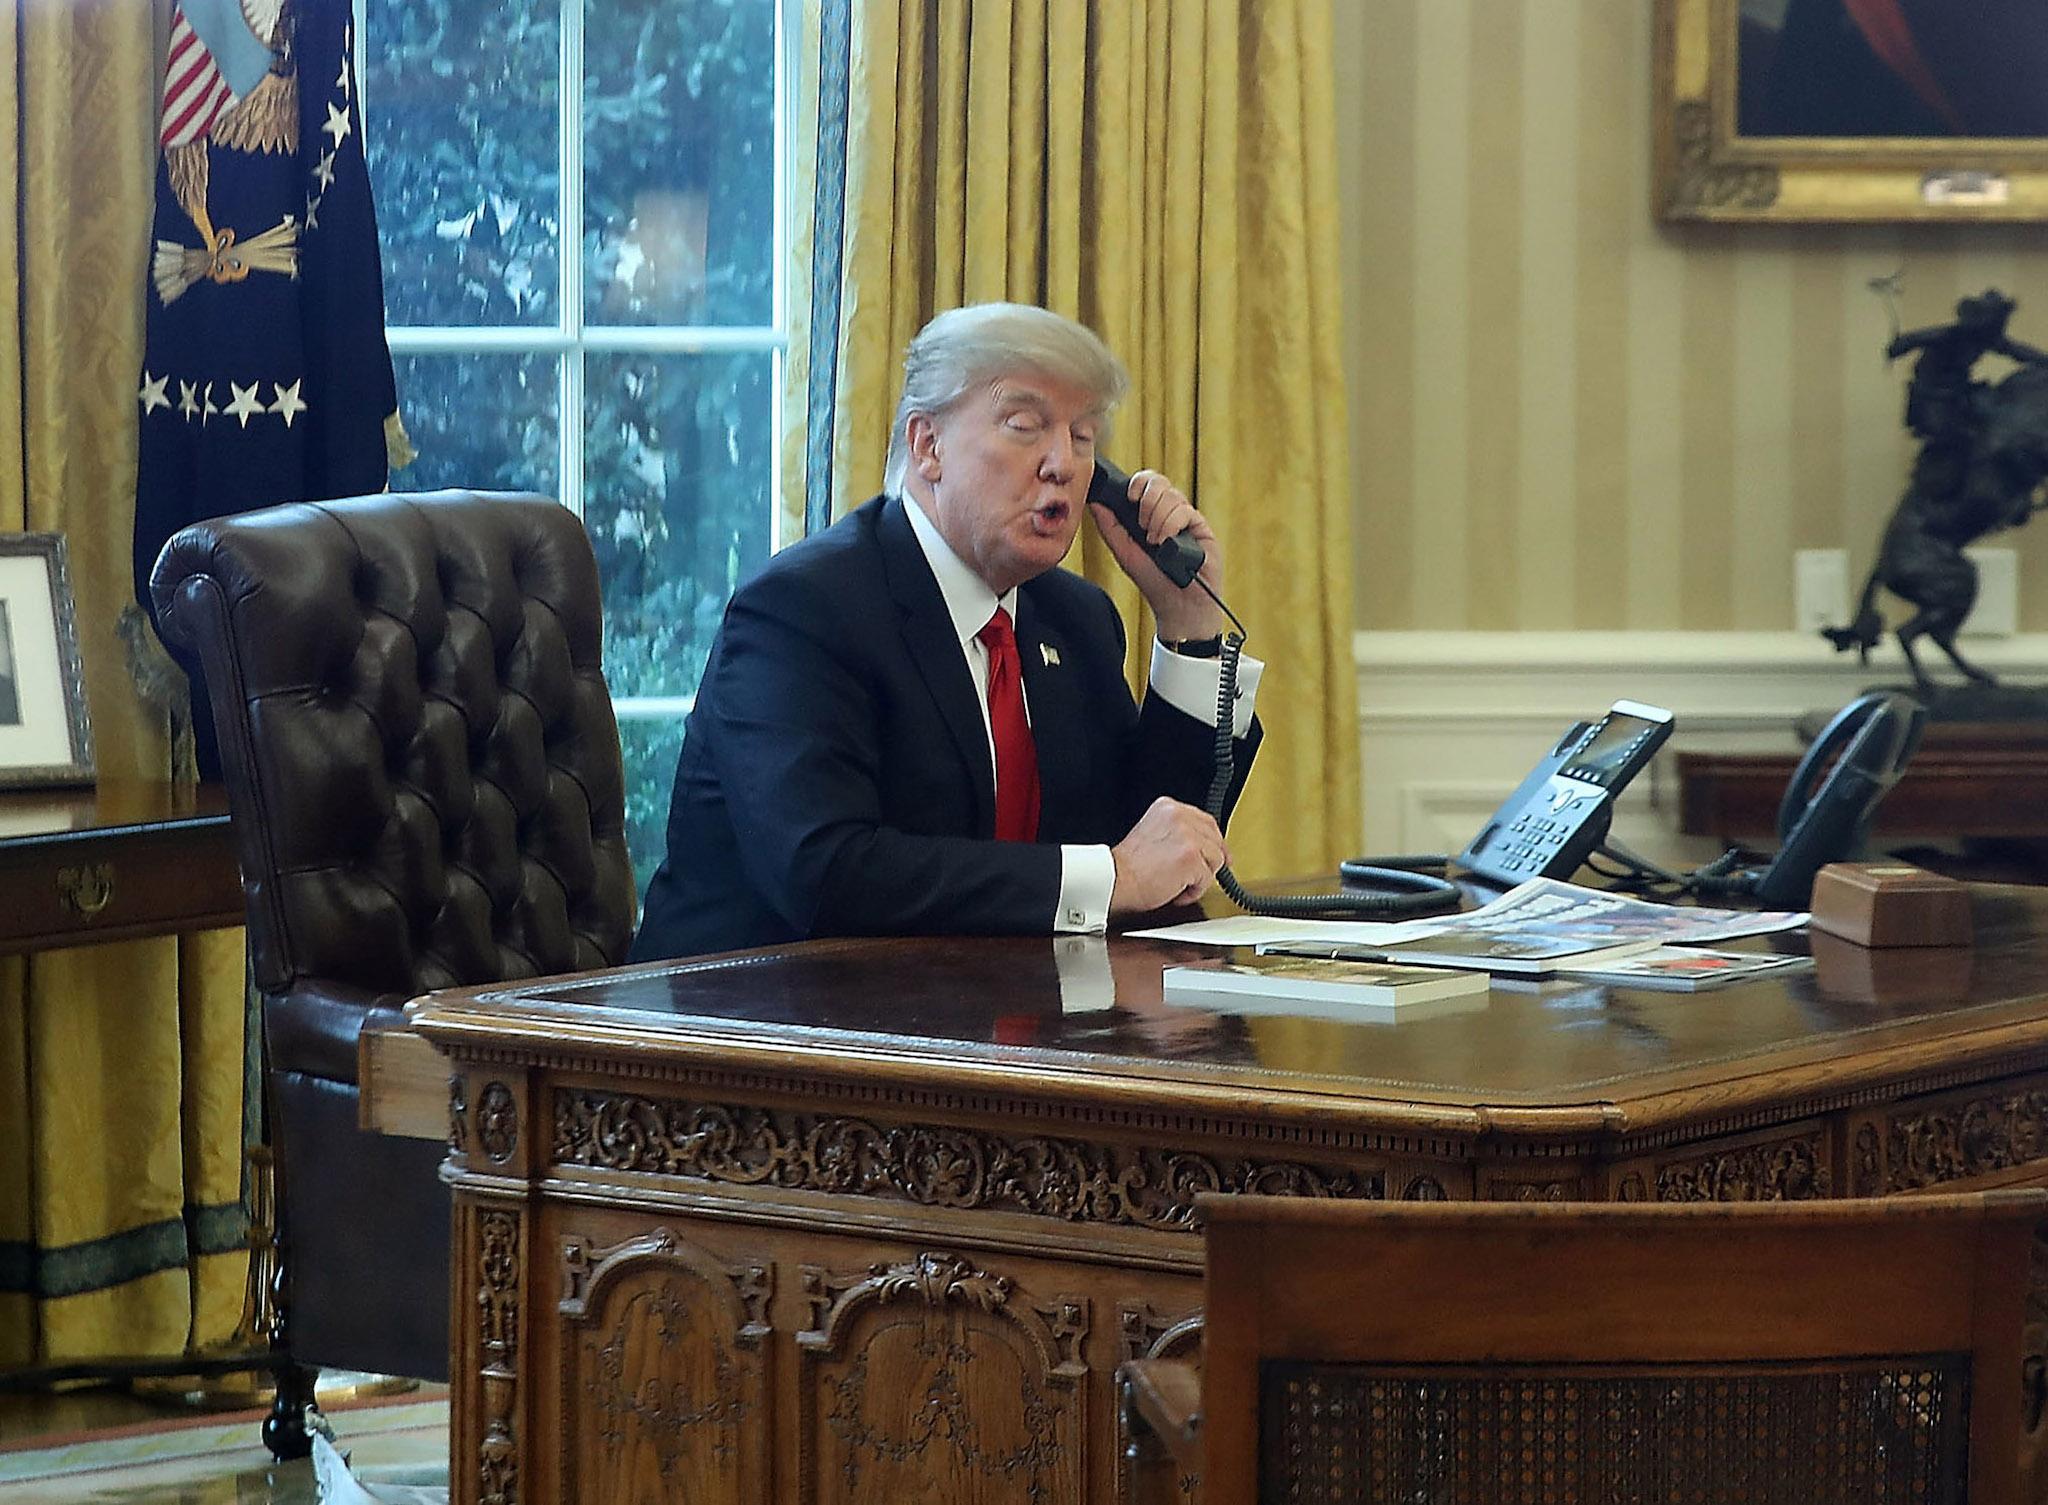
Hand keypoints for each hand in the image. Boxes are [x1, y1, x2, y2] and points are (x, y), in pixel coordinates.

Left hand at [1087, 469, 1225, 641]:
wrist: (1177, 604)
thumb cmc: (1152, 580)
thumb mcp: (1123, 552)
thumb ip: (1109, 527)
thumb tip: (1095, 502)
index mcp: (1150, 513)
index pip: (1146, 482)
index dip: (1138, 483)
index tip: (1130, 497)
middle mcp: (1169, 512)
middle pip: (1159, 481)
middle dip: (1147, 500)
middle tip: (1143, 525)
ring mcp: (1186, 518)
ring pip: (1171, 495)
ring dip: (1157, 519)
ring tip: (1155, 542)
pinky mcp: (1201, 527)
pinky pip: (1184, 511)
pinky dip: (1170, 526)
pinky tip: (1166, 543)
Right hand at [1109, 797, 1227, 914]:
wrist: (1114, 880)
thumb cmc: (1128, 866)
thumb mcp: (1153, 834)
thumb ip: (1178, 833)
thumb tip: (1205, 846)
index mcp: (1168, 807)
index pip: (1205, 821)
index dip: (1213, 841)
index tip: (1217, 854)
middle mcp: (1179, 816)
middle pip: (1215, 839)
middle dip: (1210, 861)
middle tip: (1198, 876)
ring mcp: (1187, 836)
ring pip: (1215, 859)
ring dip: (1199, 877)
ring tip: (1177, 883)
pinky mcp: (1191, 858)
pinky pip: (1208, 879)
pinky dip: (1194, 891)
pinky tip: (1176, 891)